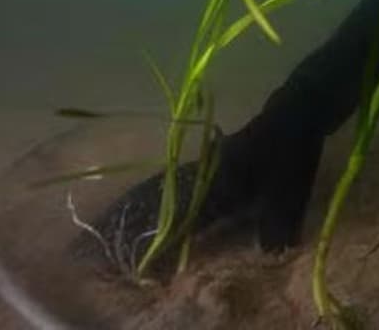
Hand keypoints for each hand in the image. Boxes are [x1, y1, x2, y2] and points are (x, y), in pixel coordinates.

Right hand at [72, 119, 323, 273]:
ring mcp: (199, 168)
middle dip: (118, 229)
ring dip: (123, 213)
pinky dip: (141, 197)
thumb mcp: (292, 186)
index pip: (176, 221)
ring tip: (94, 234)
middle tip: (83, 253)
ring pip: (151, 192)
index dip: (152, 245)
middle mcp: (200, 176)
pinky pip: (163, 183)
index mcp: (217, 183)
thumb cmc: (293, 149)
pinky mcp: (204, 164)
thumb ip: (279, 221)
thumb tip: (271, 253)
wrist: (295, 109)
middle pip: (150, 204)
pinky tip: (130, 206)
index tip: (128, 269)